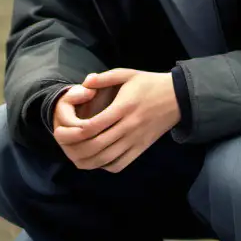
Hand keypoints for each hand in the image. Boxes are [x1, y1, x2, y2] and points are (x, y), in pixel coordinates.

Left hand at [52, 69, 179, 172]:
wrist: (178, 98)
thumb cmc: (149, 84)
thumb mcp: (127, 74)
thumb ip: (104, 78)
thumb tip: (85, 82)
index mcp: (123, 108)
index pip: (93, 126)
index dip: (74, 131)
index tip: (62, 130)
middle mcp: (129, 126)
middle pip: (96, 146)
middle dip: (75, 148)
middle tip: (62, 144)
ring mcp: (136, 140)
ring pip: (106, 158)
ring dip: (86, 160)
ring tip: (73, 155)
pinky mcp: (141, 148)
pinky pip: (120, 164)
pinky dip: (104, 165)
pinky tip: (96, 159)